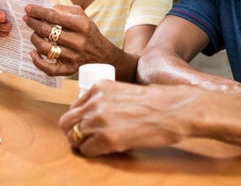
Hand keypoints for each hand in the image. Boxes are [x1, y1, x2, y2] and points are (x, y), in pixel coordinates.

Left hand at [24, 4, 113, 75]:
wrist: (103, 54)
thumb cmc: (89, 32)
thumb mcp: (83, 16)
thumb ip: (66, 10)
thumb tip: (47, 9)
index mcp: (82, 25)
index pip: (55, 16)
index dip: (39, 12)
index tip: (28, 8)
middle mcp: (78, 41)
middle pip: (48, 31)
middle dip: (33, 23)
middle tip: (27, 19)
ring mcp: (74, 57)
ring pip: (45, 48)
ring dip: (34, 39)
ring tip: (33, 34)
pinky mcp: (69, 69)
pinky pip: (49, 68)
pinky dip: (37, 61)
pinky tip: (33, 53)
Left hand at [59, 81, 194, 156]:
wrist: (173, 109)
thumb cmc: (156, 101)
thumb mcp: (125, 90)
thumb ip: (107, 99)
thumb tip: (95, 113)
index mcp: (100, 87)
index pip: (74, 106)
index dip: (78, 118)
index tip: (85, 124)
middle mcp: (95, 101)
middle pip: (67, 122)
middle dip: (73, 131)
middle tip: (85, 138)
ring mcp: (99, 120)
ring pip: (73, 137)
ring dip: (82, 143)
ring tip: (96, 145)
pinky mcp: (106, 139)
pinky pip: (86, 150)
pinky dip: (93, 153)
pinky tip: (105, 150)